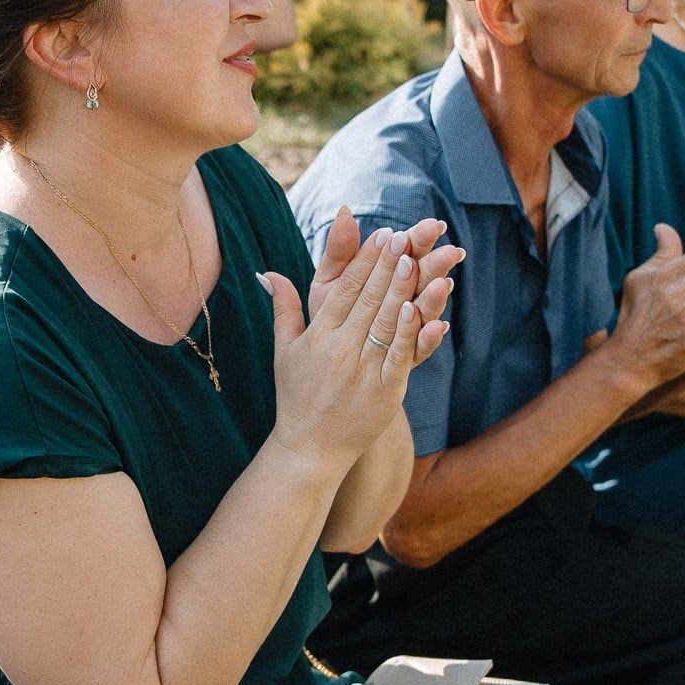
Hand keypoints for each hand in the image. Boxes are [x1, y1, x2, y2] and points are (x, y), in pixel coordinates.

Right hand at [259, 213, 460, 467]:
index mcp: (318, 337)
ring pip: (385, 322)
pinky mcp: (385, 391)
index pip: (345, 290)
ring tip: (415, 260)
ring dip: (401, 289)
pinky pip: (398, 355)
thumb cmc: (296, 396)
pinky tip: (416, 307)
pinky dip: (408, 331)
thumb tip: (268, 272)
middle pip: (367, 299)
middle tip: (403, 236)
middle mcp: (339, 350)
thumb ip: (284, 308)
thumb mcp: (285, 350)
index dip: (365, 261)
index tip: (381, 235)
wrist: (310, 449)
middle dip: (386, 265)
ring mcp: (363, 371)